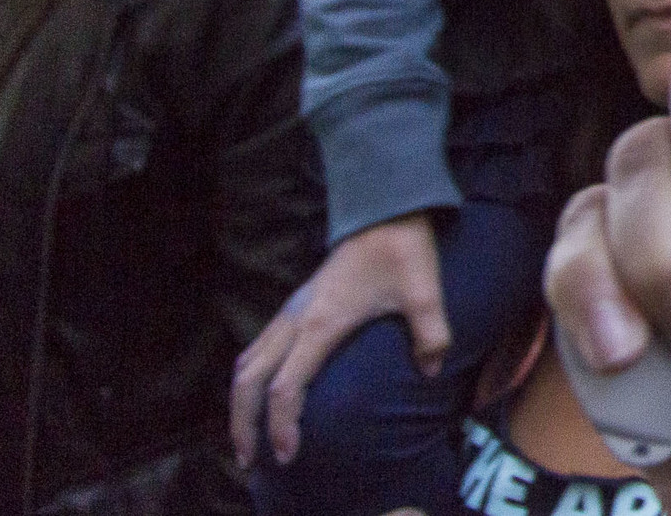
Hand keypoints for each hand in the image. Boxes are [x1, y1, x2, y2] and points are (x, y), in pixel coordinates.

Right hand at [232, 211, 448, 468]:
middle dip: (243, 423)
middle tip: (249, 460)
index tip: (288, 453)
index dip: (282, 425)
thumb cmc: (403, 251)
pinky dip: (249, 379)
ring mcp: (291, 311)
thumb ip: (431, 335)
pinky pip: (257, 348)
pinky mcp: (295, 306)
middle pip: (249, 382)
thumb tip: (431, 371)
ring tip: (245, 438)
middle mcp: (296, 320)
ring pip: (246, 364)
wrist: (386, 209)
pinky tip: (259, 397)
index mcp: (321, 323)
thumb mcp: (424, 293)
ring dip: (239, 402)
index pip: (286, 387)